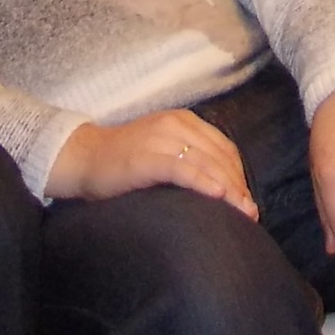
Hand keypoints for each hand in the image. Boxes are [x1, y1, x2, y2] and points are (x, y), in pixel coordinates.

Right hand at [50, 109, 256, 217]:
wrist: (83, 158)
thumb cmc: (124, 163)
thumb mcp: (162, 153)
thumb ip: (189, 161)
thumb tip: (223, 190)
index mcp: (184, 122)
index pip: (223, 148)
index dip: (239, 175)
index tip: (247, 200)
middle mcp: (176, 125)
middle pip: (220, 156)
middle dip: (239, 185)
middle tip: (250, 213)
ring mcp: (160, 139)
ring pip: (206, 162)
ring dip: (229, 189)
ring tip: (242, 212)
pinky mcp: (146, 157)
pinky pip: (181, 169)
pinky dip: (202, 182)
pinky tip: (217, 196)